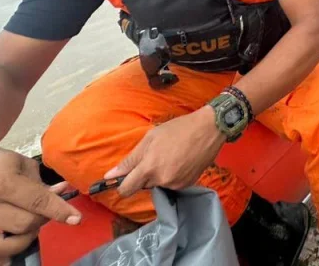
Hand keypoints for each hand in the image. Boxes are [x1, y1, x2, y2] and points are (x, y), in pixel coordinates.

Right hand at [0, 142, 80, 264]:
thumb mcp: (20, 163)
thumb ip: (41, 183)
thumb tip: (63, 194)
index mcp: (0, 182)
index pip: (38, 202)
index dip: (60, 211)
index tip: (75, 219)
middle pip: (23, 226)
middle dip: (39, 221)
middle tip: (40, 214)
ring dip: (18, 244)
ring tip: (22, 232)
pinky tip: (3, 253)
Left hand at [105, 107, 225, 197]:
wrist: (209, 129)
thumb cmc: (178, 129)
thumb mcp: (150, 139)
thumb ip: (130, 160)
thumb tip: (109, 176)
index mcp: (150, 167)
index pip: (127, 189)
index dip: (122, 185)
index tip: (124, 178)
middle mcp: (162, 180)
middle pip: (143, 186)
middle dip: (144, 175)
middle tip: (155, 157)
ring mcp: (176, 184)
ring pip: (158, 185)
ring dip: (159, 176)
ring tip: (170, 157)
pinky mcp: (187, 185)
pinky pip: (171, 184)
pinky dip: (172, 176)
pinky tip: (180, 161)